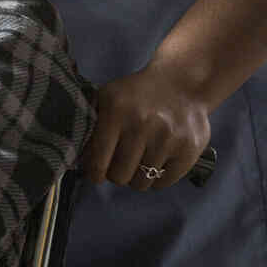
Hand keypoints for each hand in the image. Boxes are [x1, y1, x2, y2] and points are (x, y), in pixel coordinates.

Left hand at [82, 62, 212, 189]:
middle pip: (119, 176)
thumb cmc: (136, 94)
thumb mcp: (107, 98)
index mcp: (116, 112)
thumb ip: (90, 125)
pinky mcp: (188, 149)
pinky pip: (164, 182)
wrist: (182, 83)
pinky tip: (156, 163)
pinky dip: (157, 179)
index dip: (94, 174)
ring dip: (137, 178)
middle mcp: (141, 126)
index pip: (98, 160)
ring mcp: (167, 139)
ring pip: (142, 182)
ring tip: (138, 163)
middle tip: (119, 165)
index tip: (96, 175)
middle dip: (116, 174)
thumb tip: (77, 160)